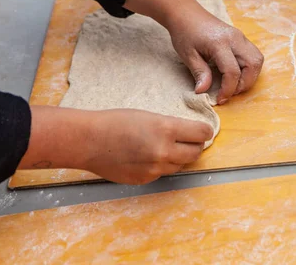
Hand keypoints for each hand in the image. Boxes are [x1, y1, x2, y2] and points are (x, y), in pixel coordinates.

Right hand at [84, 109, 212, 183]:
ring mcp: (155, 168)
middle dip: (195, 145)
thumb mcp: (150, 116)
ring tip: (166, 147)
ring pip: (181, 164)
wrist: (89, 141)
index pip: (202, 133)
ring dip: (179, 157)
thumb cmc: (116, 122)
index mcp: (166, 129)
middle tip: (189, 139)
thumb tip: (191, 134)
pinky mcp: (146, 179)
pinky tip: (149, 156)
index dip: (205, 131)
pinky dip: (162, 165)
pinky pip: (164, 173)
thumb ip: (172, 127)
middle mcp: (163, 151)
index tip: (204, 130)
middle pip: (196, 152)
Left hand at [167, 7, 263, 103]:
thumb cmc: (185, 33)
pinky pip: (254, 54)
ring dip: (250, 76)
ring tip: (235, 84)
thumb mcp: (188, 55)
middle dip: (245, 84)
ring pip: (257, 59)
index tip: (219, 99)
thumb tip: (203, 92)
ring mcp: (240, 36)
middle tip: (230, 92)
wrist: (187, 14)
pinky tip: (237, 73)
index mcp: (219, 43)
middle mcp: (235, 38)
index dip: (228, 89)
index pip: (232, 71)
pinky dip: (250, 68)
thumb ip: (200, 73)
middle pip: (253, 64)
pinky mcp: (241, 37)